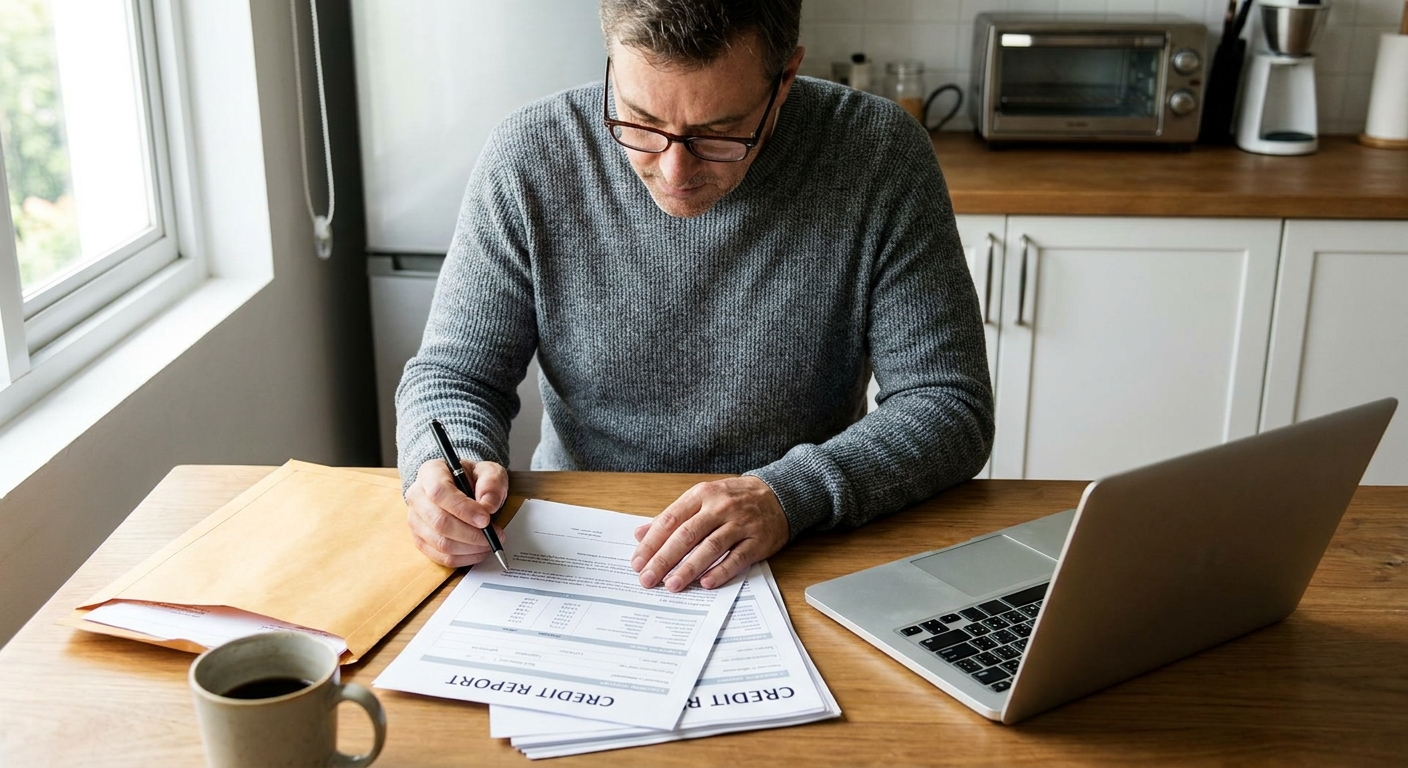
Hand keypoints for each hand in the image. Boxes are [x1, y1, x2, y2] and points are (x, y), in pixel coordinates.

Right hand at [405, 458, 507, 567]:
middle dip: (471, 534)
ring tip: (490, 543)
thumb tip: (488, 507)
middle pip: (439, 522)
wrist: (463, 488)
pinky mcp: (420, 540)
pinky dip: (464, 558)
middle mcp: (417, 496)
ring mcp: (415, 520)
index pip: (439, 492)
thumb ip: (492, 484)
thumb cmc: (474, 479)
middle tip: (495, 535)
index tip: (485, 519)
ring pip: (440, 543)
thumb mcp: (489, 472)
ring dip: (470, 548)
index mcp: (430, 472)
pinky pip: (441, 557)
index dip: (462, 509)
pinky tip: (479, 550)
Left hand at [631, 476, 788, 591]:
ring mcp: (740, 523)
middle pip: (686, 535)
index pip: (670, 520)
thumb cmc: (734, 499)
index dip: (651, 543)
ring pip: (710, 547)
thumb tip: (640, 534)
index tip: (637, 563)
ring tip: (672, 585)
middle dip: (664, 559)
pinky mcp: (757, 540)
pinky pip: (737, 558)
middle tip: (647, 579)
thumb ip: (671, 517)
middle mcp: (720, 507)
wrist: (779, 494)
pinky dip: (720, 571)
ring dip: (689, 568)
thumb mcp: (701, 499)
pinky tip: (706, 583)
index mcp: (701, 495)